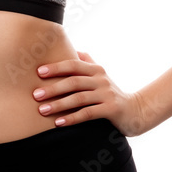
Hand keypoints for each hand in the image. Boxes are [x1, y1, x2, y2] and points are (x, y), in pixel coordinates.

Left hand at [33, 50, 147, 136]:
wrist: (136, 110)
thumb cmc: (110, 92)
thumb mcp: (99, 75)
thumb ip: (86, 62)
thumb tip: (70, 49)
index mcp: (95, 69)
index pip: (73, 64)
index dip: (56, 67)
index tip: (38, 72)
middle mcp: (101, 79)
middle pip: (73, 81)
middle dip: (52, 88)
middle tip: (35, 95)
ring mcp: (107, 94)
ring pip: (79, 98)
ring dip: (58, 104)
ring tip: (42, 110)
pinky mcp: (111, 109)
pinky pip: (88, 113)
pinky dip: (72, 118)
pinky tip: (58, 123)